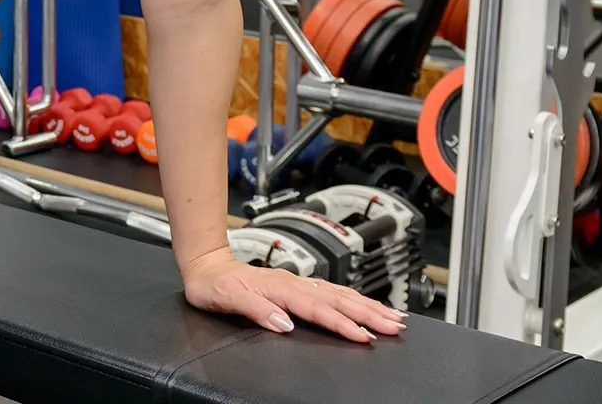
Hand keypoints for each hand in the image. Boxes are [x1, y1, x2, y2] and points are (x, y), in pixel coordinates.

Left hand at [181, 249, 407, 342]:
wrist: (206, 266)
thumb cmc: (213, 284)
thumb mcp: (227, 298)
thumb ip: (257, 310)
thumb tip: (284, 323)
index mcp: (280, 288)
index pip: (318, 309)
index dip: (342, 324)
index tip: (363, 336)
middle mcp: (293, 283)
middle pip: (338, 300)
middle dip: (369, 314)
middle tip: (395, 327)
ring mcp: (298, 283)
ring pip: (340, 295)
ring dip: (367, 306)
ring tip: (393, 317)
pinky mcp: (298, 285)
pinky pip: (332, 292)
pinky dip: (353, 299)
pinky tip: (366, 305)